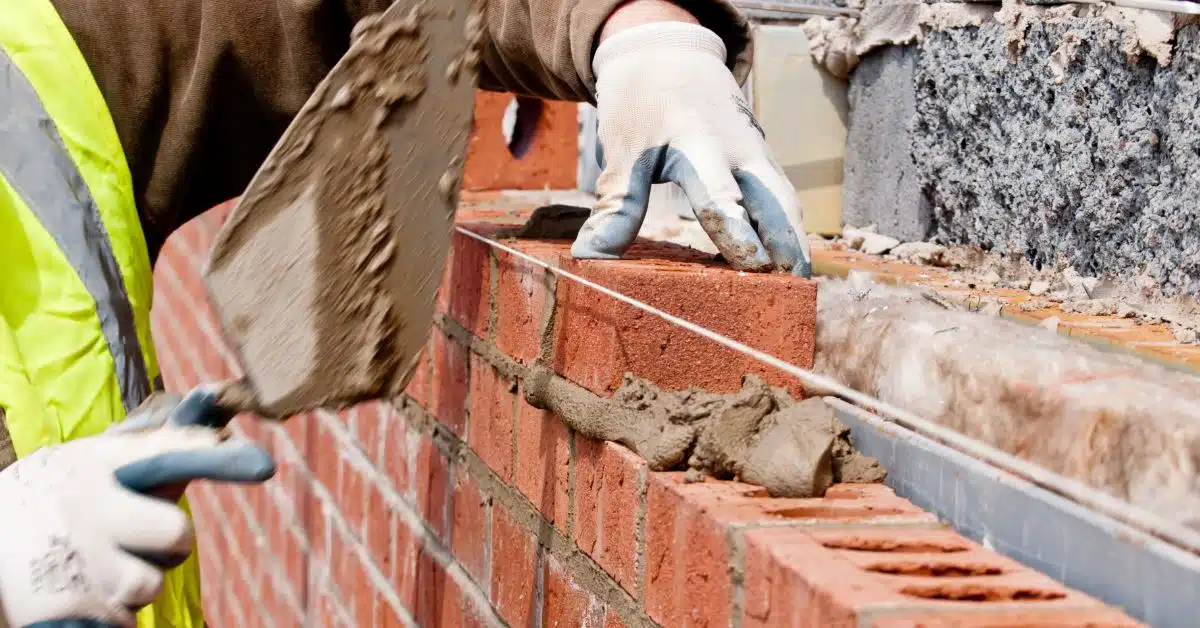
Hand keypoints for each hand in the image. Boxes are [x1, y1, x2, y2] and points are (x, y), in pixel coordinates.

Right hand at [0, 386, 274, 626]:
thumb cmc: (59, 494)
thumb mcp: (94, 460)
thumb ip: (155, 447)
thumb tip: (222, 428)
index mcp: (100, 465)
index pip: (170, 454)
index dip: (218, 459)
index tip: (265, 465)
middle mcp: (89, 510)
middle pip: (177, 536)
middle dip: (169, 541)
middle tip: (133, 533)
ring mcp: (75, 562)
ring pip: (149, 585)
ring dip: (134, 579)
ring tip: (95, 562)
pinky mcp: (61, 609)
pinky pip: (121, 620)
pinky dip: (107, 610)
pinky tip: (77, 587)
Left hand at [572, 20, 811, 276]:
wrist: (669, 56)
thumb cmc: (643, 108)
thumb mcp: (624, 150)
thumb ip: (616, 204)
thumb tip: (590, 257)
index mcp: (698, 143)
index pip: (721, 195)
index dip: (737, 232)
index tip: (752, 266)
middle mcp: (738, 149)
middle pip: (773, 201)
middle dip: (786, 244)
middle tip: (795, 289)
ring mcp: (758, 154)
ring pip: (786, 201)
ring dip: (795, 242)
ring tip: (800, 287)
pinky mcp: (764, 161)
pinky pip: (782, 199)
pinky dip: (789, 230)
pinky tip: (790, 264)